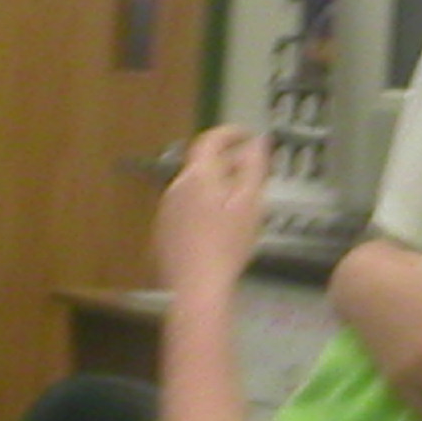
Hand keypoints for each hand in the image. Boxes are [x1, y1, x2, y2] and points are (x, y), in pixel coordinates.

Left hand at [154, 126, 269, 297]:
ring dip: (215, 184)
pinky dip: (203, 204)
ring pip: (194, 186)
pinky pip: (186, 207)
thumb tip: (258, 140)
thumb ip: (254, 166)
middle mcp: (176, 186)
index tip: (248, 135)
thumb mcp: (250, 202)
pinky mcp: (163, 231)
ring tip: (239, 200)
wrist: (197, 288)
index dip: (230, 133)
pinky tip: (218, 225)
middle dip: (227, 161)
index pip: (210, 140)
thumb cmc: (228, 244)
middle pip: (202, 164)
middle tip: (252, 170)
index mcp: (198, 176)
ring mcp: (166, 210)